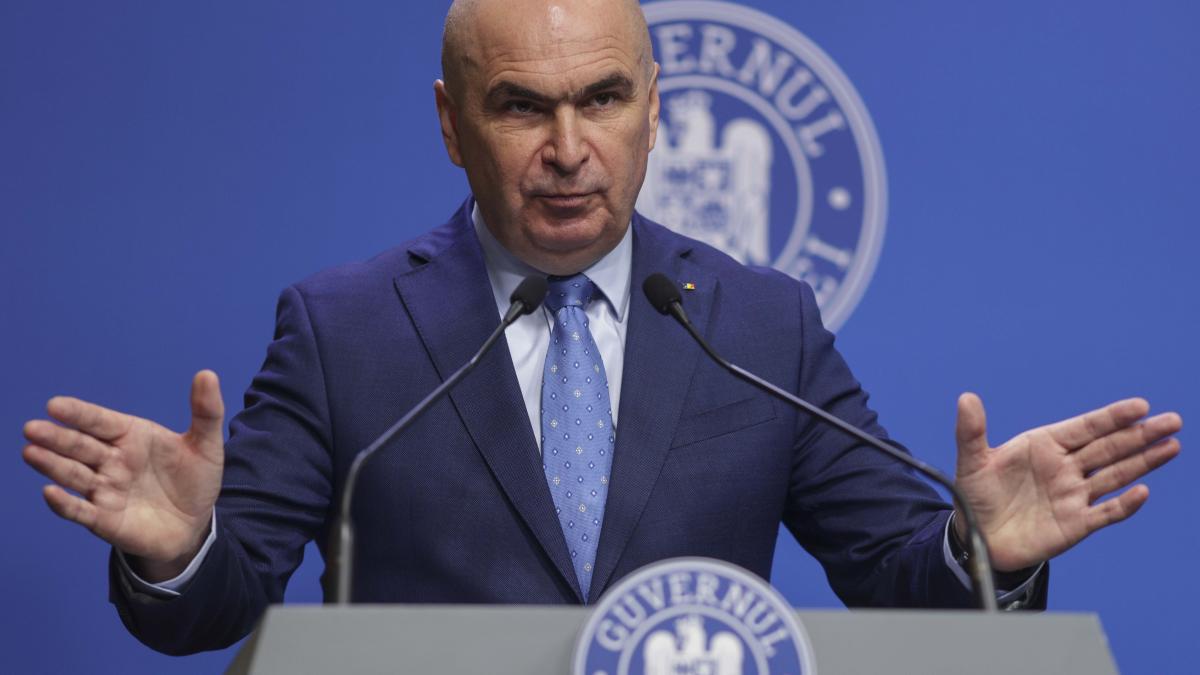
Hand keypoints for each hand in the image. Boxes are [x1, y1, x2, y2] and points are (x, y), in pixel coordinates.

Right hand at [22, 371, 225, 580]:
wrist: (196, 525)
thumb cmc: (195, 480)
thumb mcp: (206, 445)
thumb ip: (206, 411)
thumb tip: (207, 374)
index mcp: (131, 437)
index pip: (100, 422)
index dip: (79, 414)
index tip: (55, 405)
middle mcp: (112, 461)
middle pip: (80, 446)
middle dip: (56, 438)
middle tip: (32, 428)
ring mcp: (106, 491)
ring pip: (73, 475)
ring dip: (52, 465)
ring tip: (31, 452)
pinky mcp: (105, 520)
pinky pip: (81, 511)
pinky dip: (65, 504)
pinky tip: (50, 493)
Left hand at [953, 393, 1180, 571]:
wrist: (977, 537)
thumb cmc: (976, 494)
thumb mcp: (971, 461)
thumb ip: (971, 431)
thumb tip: (966, 398)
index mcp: (1045, 446)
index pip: (1086, 428)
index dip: (1112, 417)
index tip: (1140, 406)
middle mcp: (1065, 468)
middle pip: (1109, 448)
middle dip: (1140, 434)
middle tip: (1172, 421)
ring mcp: (1073, 496)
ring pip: (1115, 475)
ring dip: (1143, 462)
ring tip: (1171, 446)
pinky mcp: (1076, 524)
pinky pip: (1105, 513)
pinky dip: (1123, 505)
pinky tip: (1142, 492)